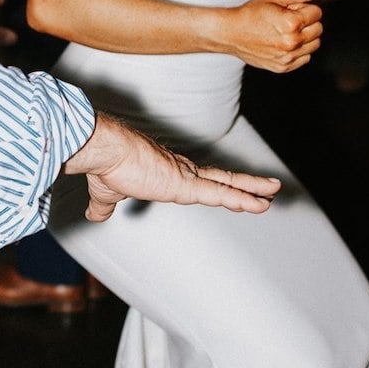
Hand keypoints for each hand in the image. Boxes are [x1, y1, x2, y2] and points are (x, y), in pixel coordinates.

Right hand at [64, 112, 280, 221]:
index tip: (234, 189)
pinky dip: (242, 199)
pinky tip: (259, 205)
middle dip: (246, 184)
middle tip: (269, 187)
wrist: (105, 151)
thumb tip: (94, 216)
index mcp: (168, 173)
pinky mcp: (186, 185)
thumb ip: (105, 206)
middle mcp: (183, 171)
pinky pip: (221, 194)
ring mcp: (187, 177)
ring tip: (274, 194)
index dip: (220, 185)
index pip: (201, 180)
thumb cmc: (106, 166)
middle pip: (222, 179)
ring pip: (227, 185)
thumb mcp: (105, 193)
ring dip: (252, 190)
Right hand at [222, 0, 323, 72]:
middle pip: (318, 29)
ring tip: (286, 32)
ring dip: (305, 37)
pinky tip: (284, 43)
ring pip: (314, 44)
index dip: (304, 8)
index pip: (317, 12)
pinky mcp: (284, 67)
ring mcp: (288, 57)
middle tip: (287, 19)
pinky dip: (299, 50)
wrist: (230, 33)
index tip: (290, 9)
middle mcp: (292, 42)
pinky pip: (305, 58)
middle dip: (307, 22)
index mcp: (292, 22)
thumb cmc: (251, 12)